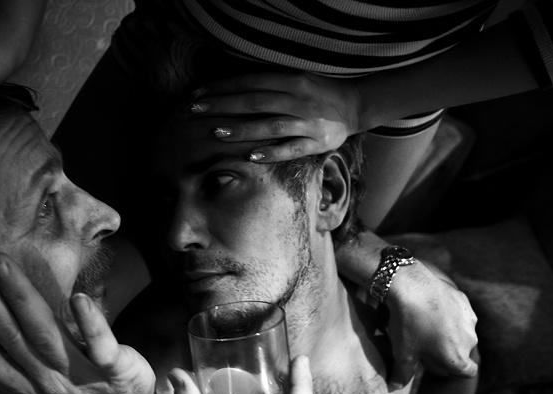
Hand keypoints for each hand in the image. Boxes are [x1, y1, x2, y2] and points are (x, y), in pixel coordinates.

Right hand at [0, 244, 154, 393]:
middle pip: (6, 333)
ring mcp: (80, 372)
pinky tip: (78, 297)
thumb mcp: (33, 383)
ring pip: (44, 333)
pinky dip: (89, 323)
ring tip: (0, 262)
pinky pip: (101, 345)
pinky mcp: (115, 367)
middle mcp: (45, 376)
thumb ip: (10, 357)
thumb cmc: (75, 391)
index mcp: (23, 380)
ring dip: (20, 297)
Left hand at [188, 71, 361, 161]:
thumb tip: (232, 89)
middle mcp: (299, 99)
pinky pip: (292, 149)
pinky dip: (272, 152)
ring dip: (243, 129)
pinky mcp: (318, 143)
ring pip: (271, 125)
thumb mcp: (296, 78)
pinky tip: (251, 155)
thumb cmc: (318, 92)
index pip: (251, 82)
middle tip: (195, 110)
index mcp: (292, 80)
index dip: (223, 87)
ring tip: (217, 132)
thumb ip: (270, 83)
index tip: (198, 94)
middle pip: (256, 101)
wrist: (357, 105)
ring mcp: (309, 122)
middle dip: (224, 105)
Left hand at [385, 260, 477, 387]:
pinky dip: (449, 314)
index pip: (467, 373)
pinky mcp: (464, 302)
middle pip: (463, 352)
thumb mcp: (402, 353)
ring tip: (426, 323)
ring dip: (449, 331)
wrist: (412, 287)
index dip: (451, 369)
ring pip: (462, 331)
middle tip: (425, 341)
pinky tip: (431, 308)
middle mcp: (469, 341)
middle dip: (448, 350)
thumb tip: (395, 387)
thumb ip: (402, 374)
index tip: (436, 361)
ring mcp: (469, 320)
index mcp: (457, 358)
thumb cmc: (408, 324)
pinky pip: (459, 313)